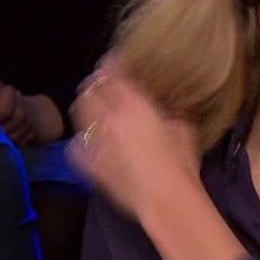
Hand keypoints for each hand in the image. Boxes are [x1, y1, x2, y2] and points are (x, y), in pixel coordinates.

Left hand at [70, 55, 200, 222]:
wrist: (165, 198)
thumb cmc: (180, 163)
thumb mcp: (183, 128)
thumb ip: (169, 114)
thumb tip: (166, 113)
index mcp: (133, 103)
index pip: (112, 73)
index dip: (111, 64)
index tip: (114, 60)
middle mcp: (109, 118)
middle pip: (90, 90)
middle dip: (94, 83)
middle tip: (101, 82)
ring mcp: (96, 142)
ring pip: (80, 115)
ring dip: (85, 107)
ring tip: (92, 106)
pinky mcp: (90, 165)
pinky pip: (76, 146)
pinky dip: (80, 139)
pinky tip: (84, 139)